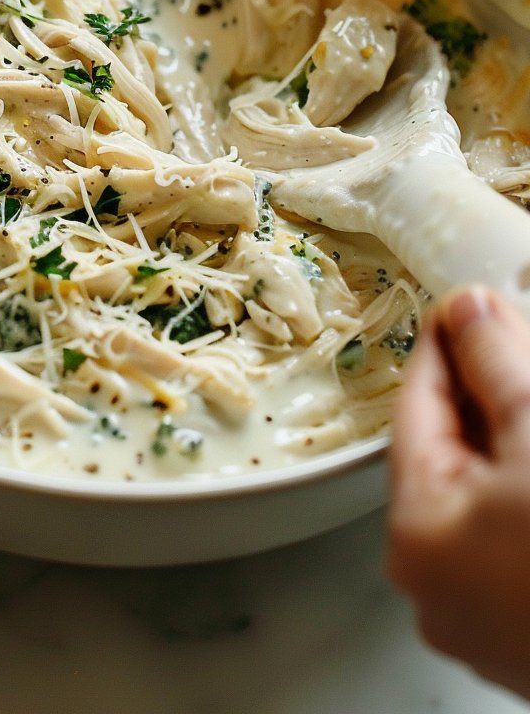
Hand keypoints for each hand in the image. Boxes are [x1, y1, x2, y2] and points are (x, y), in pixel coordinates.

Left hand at [387, 285, 529, 698]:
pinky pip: (516, 530)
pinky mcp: (529, 630)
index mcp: (419, 534)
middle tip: (506, 330)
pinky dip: (529, 482)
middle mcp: (439, 586)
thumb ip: (497, 362)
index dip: (446, 345)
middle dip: (488, 387)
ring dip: (516, 430)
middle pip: (454, 451)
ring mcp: (488, 618)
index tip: (465, 305)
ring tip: (527, 376)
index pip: (417, 408)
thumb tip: (469, 311)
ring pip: (491, 491)